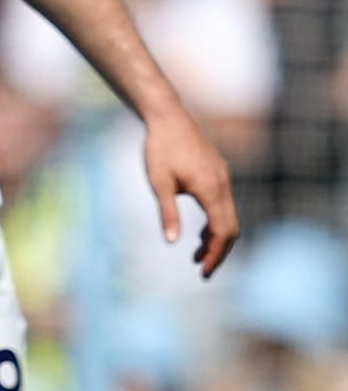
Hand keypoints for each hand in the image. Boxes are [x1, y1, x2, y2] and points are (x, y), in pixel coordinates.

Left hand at [143, 106, 239, 275]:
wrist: (169, 118)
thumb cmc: (159, 150)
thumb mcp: (159, 183)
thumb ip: (168, 213)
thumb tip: (172, 241)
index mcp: (211, 190)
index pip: (222, 232)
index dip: (215, 254)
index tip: (203, 272)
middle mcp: (223, 185)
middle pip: (231, 228)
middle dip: (219, 252)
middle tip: (202, 271)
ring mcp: (224, 179)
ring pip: (229, 217)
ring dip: (217, 238)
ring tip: (197, 256)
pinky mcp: (219, 174)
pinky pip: (224, 206)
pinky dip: (216, 223)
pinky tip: (201, 233)